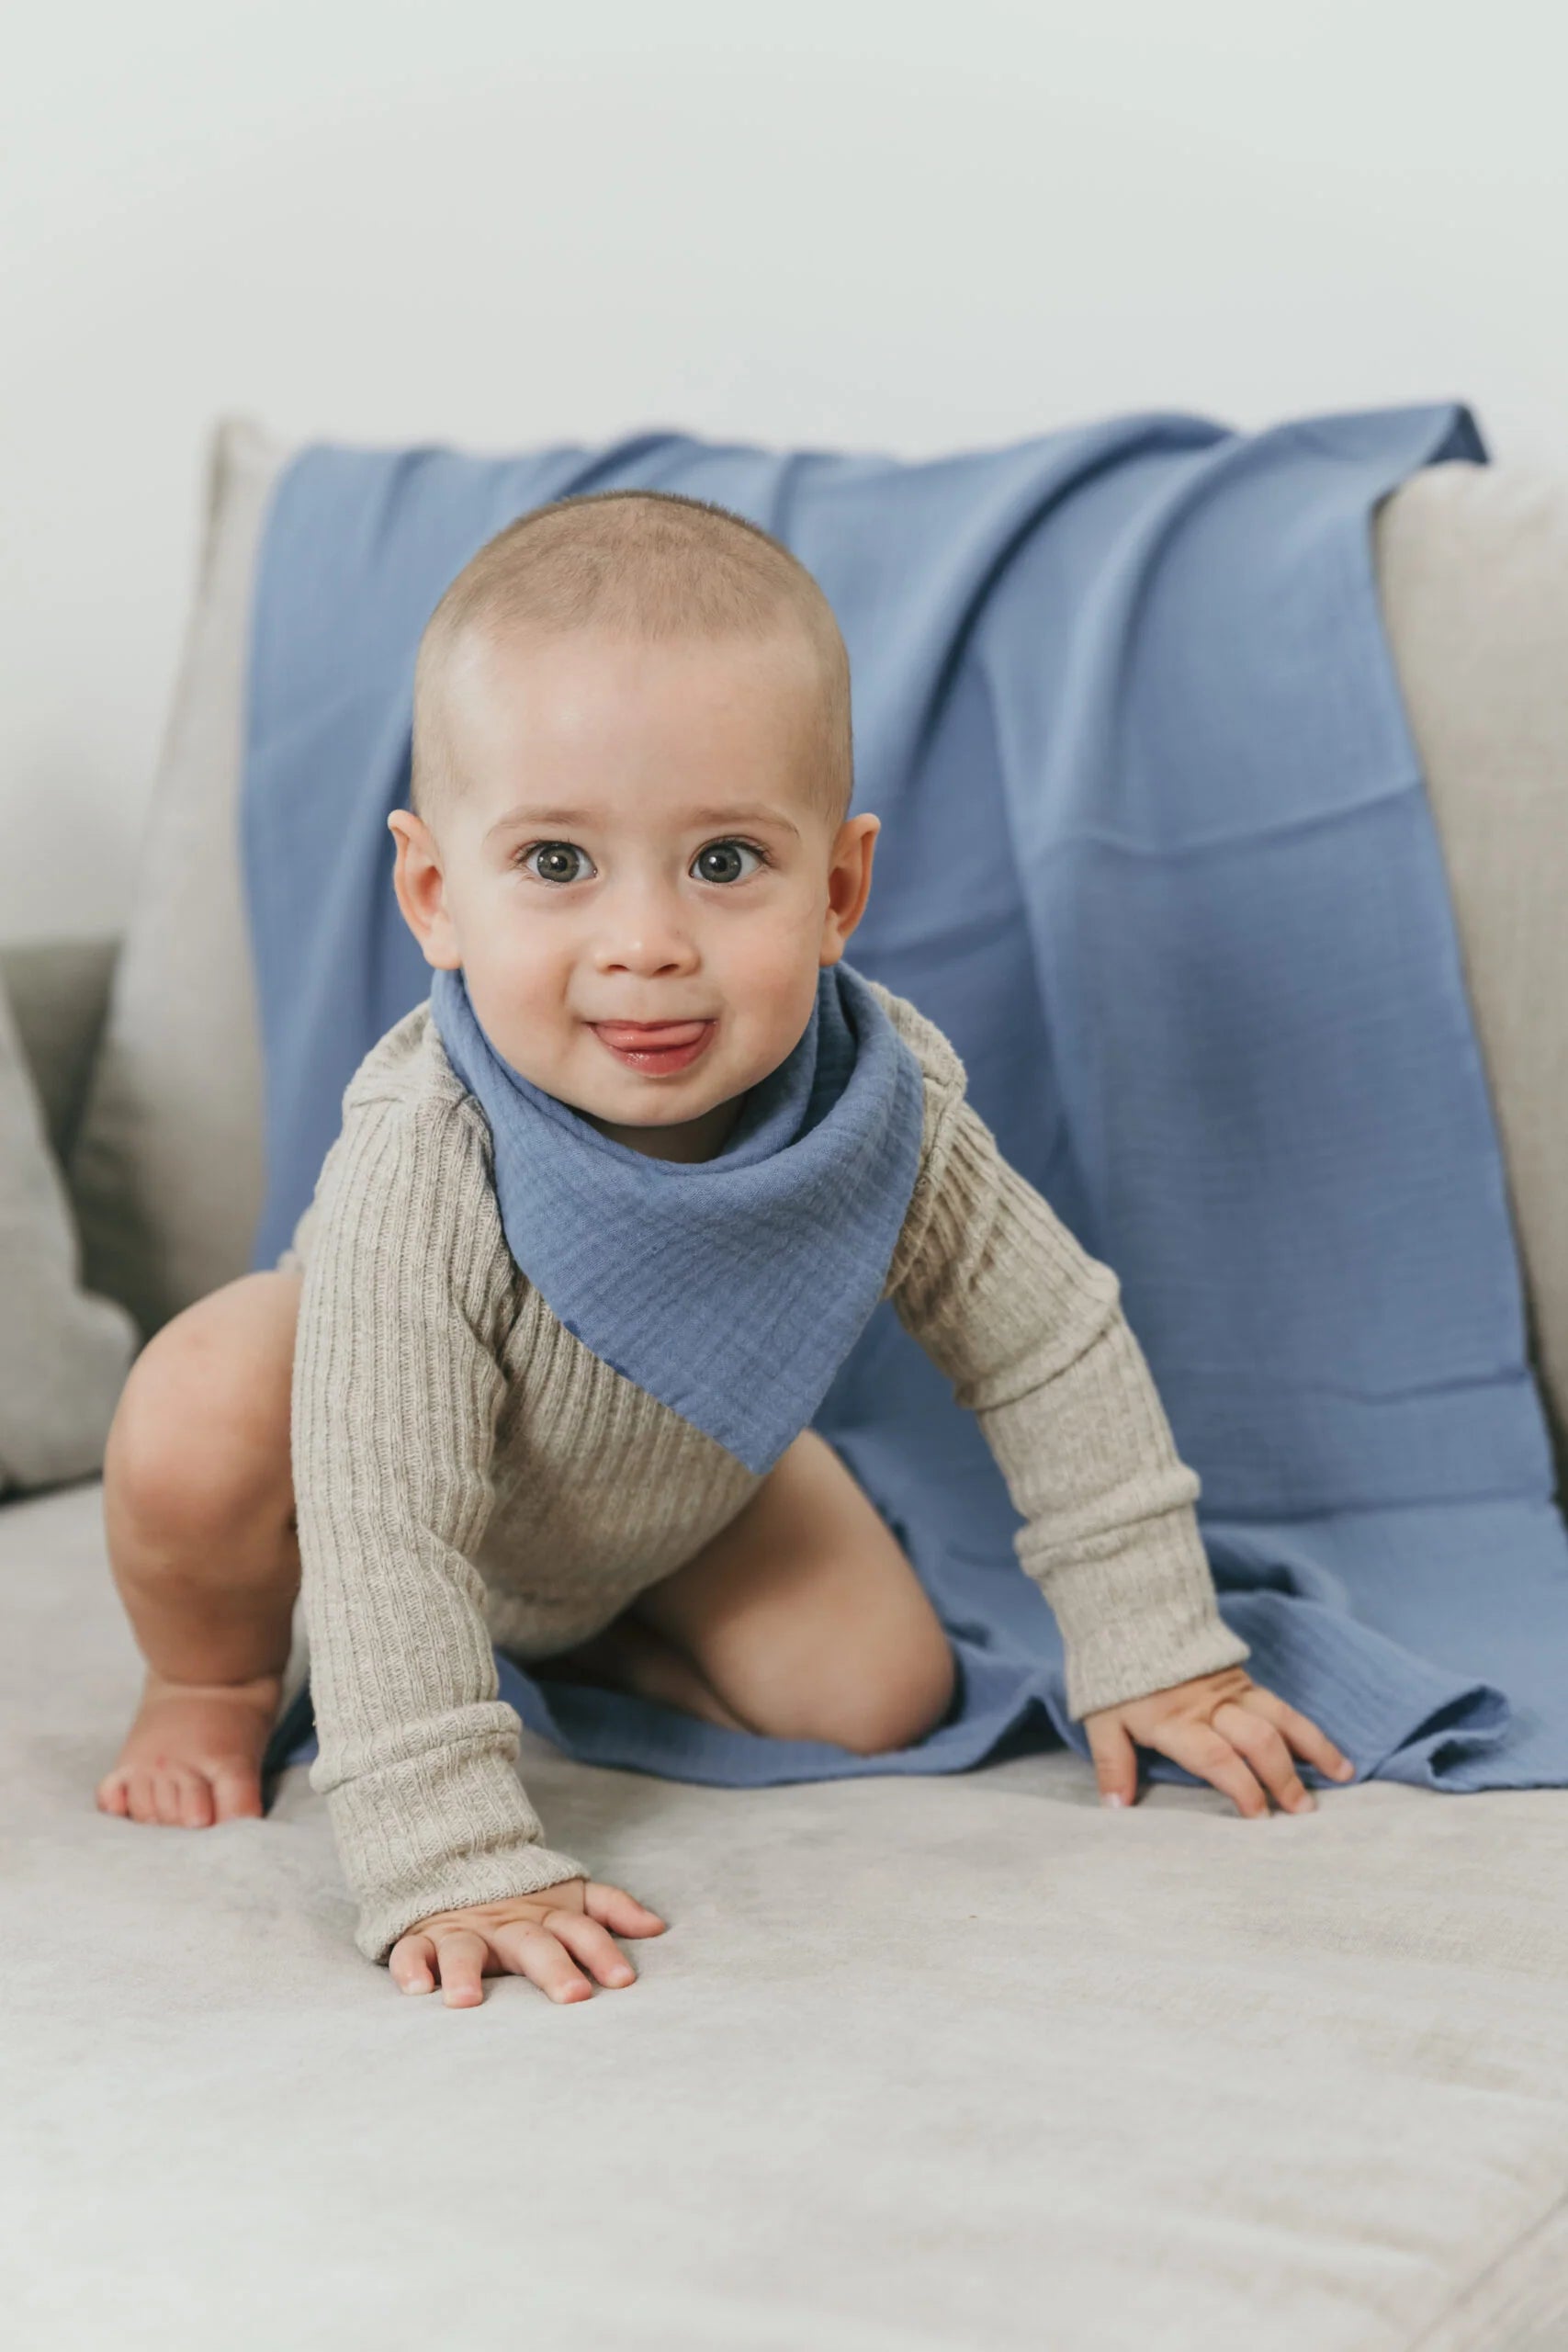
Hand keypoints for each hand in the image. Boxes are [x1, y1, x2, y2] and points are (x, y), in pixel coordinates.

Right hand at [389, 1876, 665, 2006]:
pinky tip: (417, 1988)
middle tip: (573, 1997)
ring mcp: (462, 1929)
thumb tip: (658, 1927)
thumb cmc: (524, 1900)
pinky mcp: (422, 1937)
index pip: (580, 1929)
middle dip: (553, 1968)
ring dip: (465, 1971)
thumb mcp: (570, 1898)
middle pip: (531, 1943)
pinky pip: (412, 1951)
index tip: (623, 1980)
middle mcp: (506, 1924)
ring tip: (469, 2001)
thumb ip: (612, 1908)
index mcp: (545, 1916)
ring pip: (464, 1948)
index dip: (602, 1951)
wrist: (455, 1860)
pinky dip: (412, 1967)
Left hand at [1083, 1665, 1354, 1817]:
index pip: (1216, 1757)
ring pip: (1280, 1717)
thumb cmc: (1114, 1676)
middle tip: (1304, 1810)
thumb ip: (1113, 1763)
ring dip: (1313, 1747)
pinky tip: (1326, 1747)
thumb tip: (1117, 1807)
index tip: (1261, 1816)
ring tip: (1343, 1774)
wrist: (1131, 1614)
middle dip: (1283, 1776)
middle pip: (1257, 1740)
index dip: (1241, 1786)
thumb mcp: (1101, 1720)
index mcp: (1176, 1720)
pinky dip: (1305, 1728)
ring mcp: (1231, 1690)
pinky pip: (1280, 1705)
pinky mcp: (1242, 1678)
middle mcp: (1211, 1706)